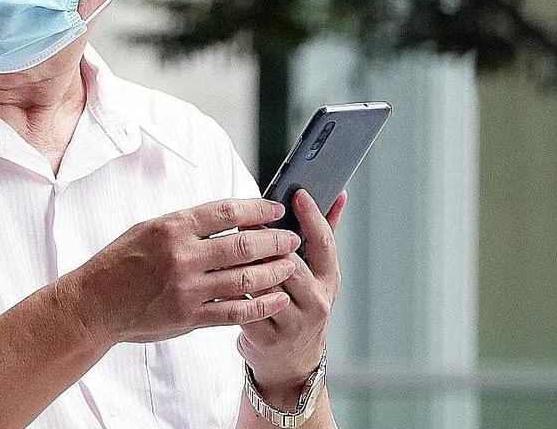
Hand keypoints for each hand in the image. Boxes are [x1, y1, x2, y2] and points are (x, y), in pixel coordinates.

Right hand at [55, 198, 302, 347]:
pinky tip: (278, 298)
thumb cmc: (120, 262)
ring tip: (291, 265)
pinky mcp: (189, 317)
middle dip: (275, 241)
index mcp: (172, 228)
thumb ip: (187, 225)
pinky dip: (261, 304)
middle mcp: (182, 257)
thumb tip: (228, 216)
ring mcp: (187, 289)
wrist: (95, 303)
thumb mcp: (149, 229)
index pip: (226, 212)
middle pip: (243, 246)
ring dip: (275, 271)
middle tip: (292, 239)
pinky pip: (235, 311)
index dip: (257, 210)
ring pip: (245, 279)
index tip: (276, 210)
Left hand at [237, 189, 345, 407]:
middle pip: (290, 262)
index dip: (312, 217)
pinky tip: (217, 273)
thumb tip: (338, 195)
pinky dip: (230, 287)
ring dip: (244, 263)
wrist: (292, 362)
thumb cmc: (301, 304)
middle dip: (266, 240)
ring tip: (227, 243)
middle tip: (245, 218)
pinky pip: (243, 306)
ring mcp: (292, 322)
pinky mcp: (266, 336)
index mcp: (328, 279)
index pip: (324, 242)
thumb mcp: (317, 273)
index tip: (298, 194)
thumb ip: (322, 234)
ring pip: (265, 284)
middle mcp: (315, 301)